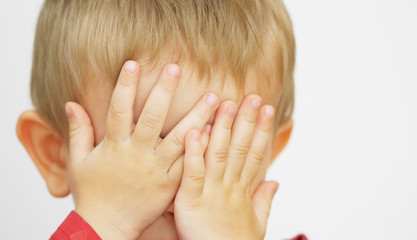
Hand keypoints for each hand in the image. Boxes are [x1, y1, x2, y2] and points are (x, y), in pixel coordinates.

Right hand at [65, 60, 218, 239]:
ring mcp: (156, 170)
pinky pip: (189, 164)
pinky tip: (216, 132)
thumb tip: (71, 103)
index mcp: (114, 146)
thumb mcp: (79, 162)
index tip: (133, 63)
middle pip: (152, 118)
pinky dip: (201, 148)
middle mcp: (137, 155)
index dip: (125, 85)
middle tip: (176, 68)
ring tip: (213, 97)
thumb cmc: (92, 194)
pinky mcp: (170, 184)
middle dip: (164, 91)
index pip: (119, 109)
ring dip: (197, 117)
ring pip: (179, 139)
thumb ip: (78, 132)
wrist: (108, 227)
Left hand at [174, 95, 278, 239]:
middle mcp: (230, 187)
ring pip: (219, 154)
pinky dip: (195, 152)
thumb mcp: (256, 222)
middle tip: (253, 96)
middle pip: (241, 148)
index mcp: (244, 190)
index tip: (268, 109)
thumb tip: (275, 181)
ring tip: (227, 103)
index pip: (256, 154)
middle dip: (248, 121)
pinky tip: (196, 130)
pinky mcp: (191, 200)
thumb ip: (265, 199)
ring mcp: (211, 192)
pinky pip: (193, 173)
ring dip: (224, 128)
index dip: (263, 131)